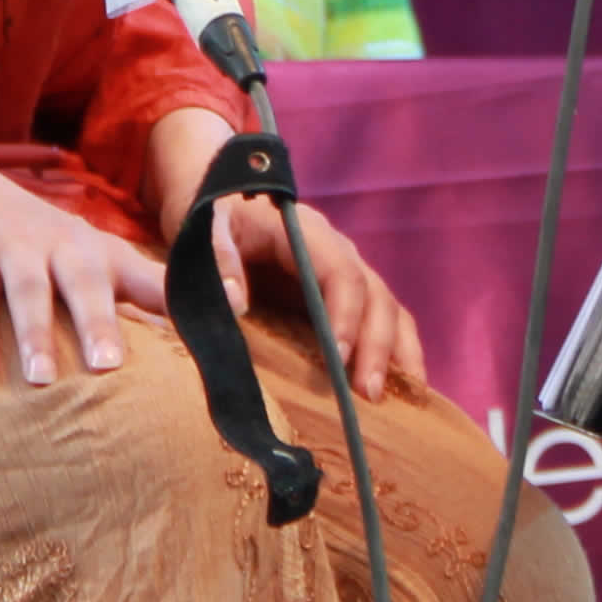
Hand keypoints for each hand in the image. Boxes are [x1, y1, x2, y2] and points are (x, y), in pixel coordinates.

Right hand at [0, 157, 165, 387]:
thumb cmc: (30, 241)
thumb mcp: (80, 262)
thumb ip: (125, 299)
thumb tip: (177, 353)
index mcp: (100, 253)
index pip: (152, 275)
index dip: (188, 291)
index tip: (232, 305)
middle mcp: (64, 244)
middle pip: (86, 282)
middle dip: (99, 323)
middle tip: (109, 366)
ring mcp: (14, 244)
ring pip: (30, 289)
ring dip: (35, 333)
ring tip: (42, 378)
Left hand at [148, 112, 428, 400]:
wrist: (218, 200)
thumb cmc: (210, 215)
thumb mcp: (203, 229)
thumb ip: (218, 258)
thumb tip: (237, 302)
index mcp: (307, 234)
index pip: (341, 273)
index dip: (345, 314)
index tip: (338, 358)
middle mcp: (338, 252)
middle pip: (376, 295)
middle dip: (378, 345)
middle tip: (369, 394)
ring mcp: (346, 274)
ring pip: (389, 309)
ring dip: (397, 354)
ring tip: (393, 401)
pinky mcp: (342, 296)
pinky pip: (379, 321)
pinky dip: (394, 353)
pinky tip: (398, 390)